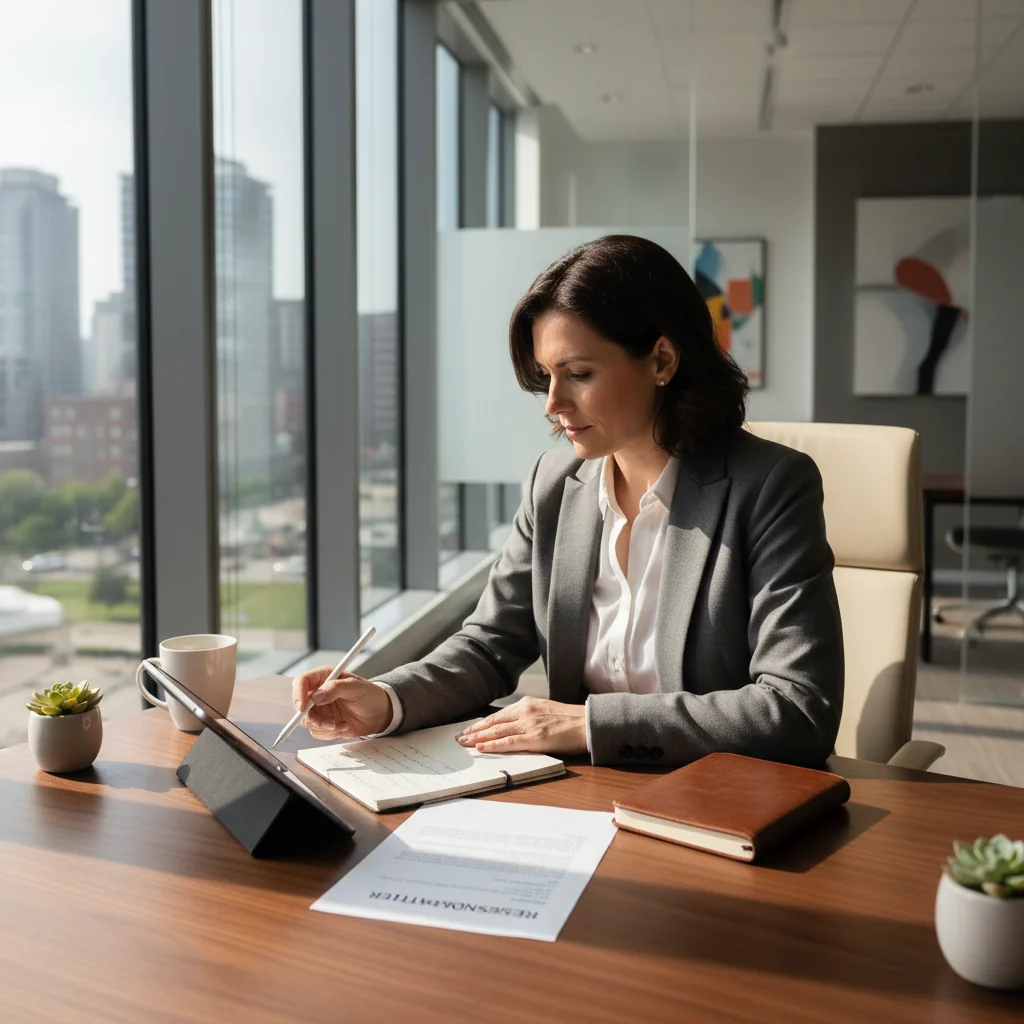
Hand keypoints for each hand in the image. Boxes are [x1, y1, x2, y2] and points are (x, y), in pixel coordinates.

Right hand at [291, 665, 392, 740]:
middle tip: (329, 723)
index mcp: (324, 677)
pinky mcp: (325, 723)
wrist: (380, 713)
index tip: (303, 708)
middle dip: (313, 718)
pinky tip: (344, 727)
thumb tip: (316, 696)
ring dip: (324, 727)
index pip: (302, 682)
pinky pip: (317, 732)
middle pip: (300, 705)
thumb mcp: (356, 687)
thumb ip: (336, 688)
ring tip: (342, 725)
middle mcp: (319, 693)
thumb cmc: (370, 695)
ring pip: (308, 721)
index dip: (298, 694)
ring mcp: (321, 709)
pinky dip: (330, 733)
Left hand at [456, 696, 587, 755]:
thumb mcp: (547, 711)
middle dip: (474, 730)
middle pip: (493, 722)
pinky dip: (492, 746)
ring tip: (463, 743)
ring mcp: (528, 724)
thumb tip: (517, 727)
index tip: (470, 729)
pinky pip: (507, 743)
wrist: (588, 722)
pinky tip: (481, 748)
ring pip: (496, 732)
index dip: (482, 723)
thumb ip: (531, 716)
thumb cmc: (572, 720)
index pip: (498, 715)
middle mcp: (524, 711)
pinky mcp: (534, 738)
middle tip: (459, 737)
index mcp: (528, 704)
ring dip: (477, 738)